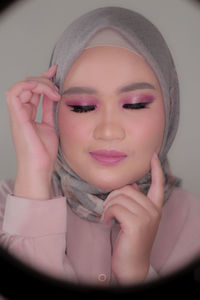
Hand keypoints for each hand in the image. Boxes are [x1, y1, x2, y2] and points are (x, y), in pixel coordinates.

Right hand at [6, 65, 60, 198]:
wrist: (40, 168)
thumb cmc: (43, 152)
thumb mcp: (51, 125)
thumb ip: (49, 110)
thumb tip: (54, 96)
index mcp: (28, 114)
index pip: (33, 90)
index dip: (43, 78)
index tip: (56, 71)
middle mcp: (21, 112)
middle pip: (27, 86)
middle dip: (43, 80)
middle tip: (57, 87)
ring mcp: (17, 114)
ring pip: (20, 86)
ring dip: (38, 83)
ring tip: (53, 92)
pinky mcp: (17, 117)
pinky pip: (14, 94)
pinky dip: (29, 87)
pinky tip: (46, 92)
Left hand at [101, 152, 163, 284]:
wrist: (131, 265)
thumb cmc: (130, 241)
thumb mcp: (135, 219)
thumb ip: (135, 202)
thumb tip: (131, 185)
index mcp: (155, 208)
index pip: (158, 185)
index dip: (156, 169)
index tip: (153, 156)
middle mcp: (154, 211)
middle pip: (128, 188)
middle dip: (113, 196)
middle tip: (108, 209)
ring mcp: (147, 217)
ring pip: (120, 197)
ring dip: (108, 205)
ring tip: (107, 216)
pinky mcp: (136, 224)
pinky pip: (116, 207)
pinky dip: (107, 212)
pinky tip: (106, 220)